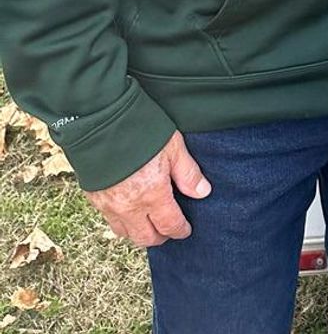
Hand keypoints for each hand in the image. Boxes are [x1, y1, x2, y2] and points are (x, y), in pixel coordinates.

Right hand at [85, 132, 211, 247]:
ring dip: (138, 232)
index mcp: (152, 195)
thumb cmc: (140, 130)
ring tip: (148, 222)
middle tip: (168, 230)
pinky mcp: (94, 198)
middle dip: (159, 237)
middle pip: (145, 237)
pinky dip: (121, 221)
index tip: (185, 230)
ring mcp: (109, 205)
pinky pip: (109, 220)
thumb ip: (187, 173)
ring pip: (125, 233)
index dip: (180, 230)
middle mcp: (129, 207)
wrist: (101, 121)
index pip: (169, 225)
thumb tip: (203, 192)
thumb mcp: (173, 147)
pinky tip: (128, 210)